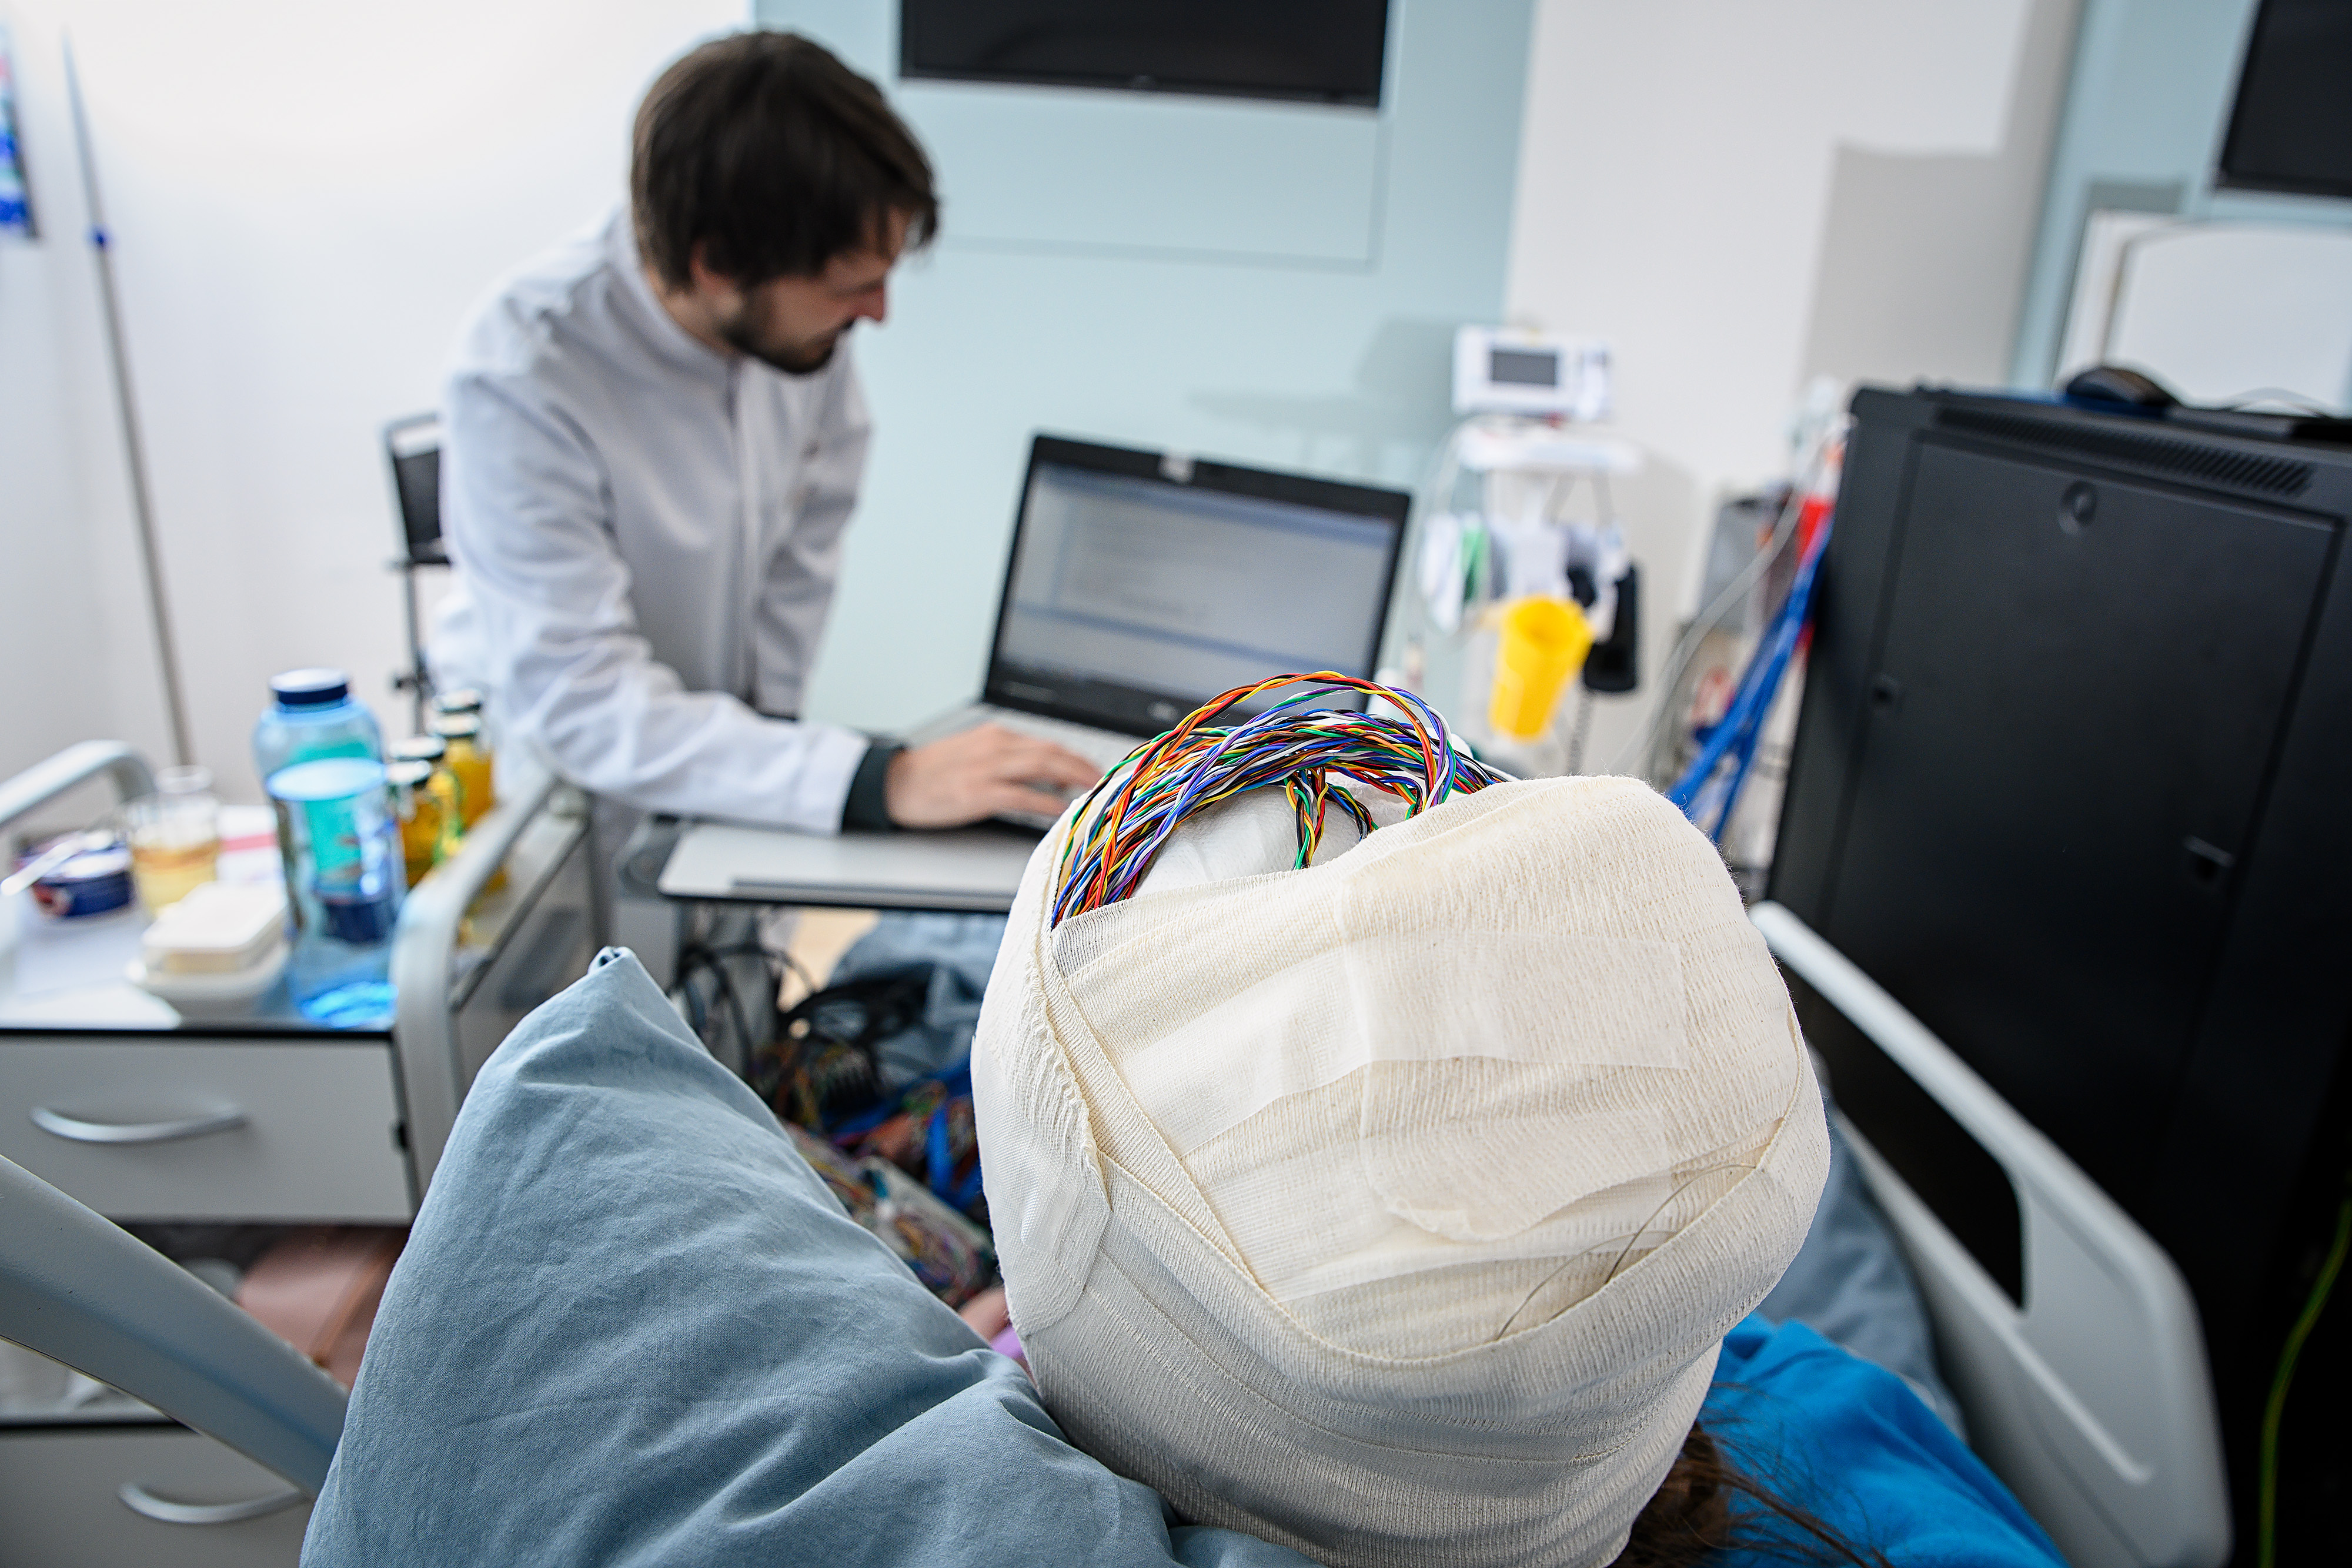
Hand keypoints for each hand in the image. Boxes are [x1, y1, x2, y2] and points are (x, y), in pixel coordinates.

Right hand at [883, 724, 1102, 828]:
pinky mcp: (977, 792)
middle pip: (1053, 753)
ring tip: (1095, 794)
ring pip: (1044, 769)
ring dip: (1075, 780)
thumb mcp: (973, 754)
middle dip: (1084, 767)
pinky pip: (1023, 796)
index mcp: (996, 736)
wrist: (893, 782)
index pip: (1048, 744)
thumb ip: (1008, 760)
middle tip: (1107, 783)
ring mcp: (987, 769)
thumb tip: (1046, 774)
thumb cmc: (932, 773)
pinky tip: (1063, 810)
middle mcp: (995, 746)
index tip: (1096, 771)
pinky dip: (1047, 802)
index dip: (1077, 758)